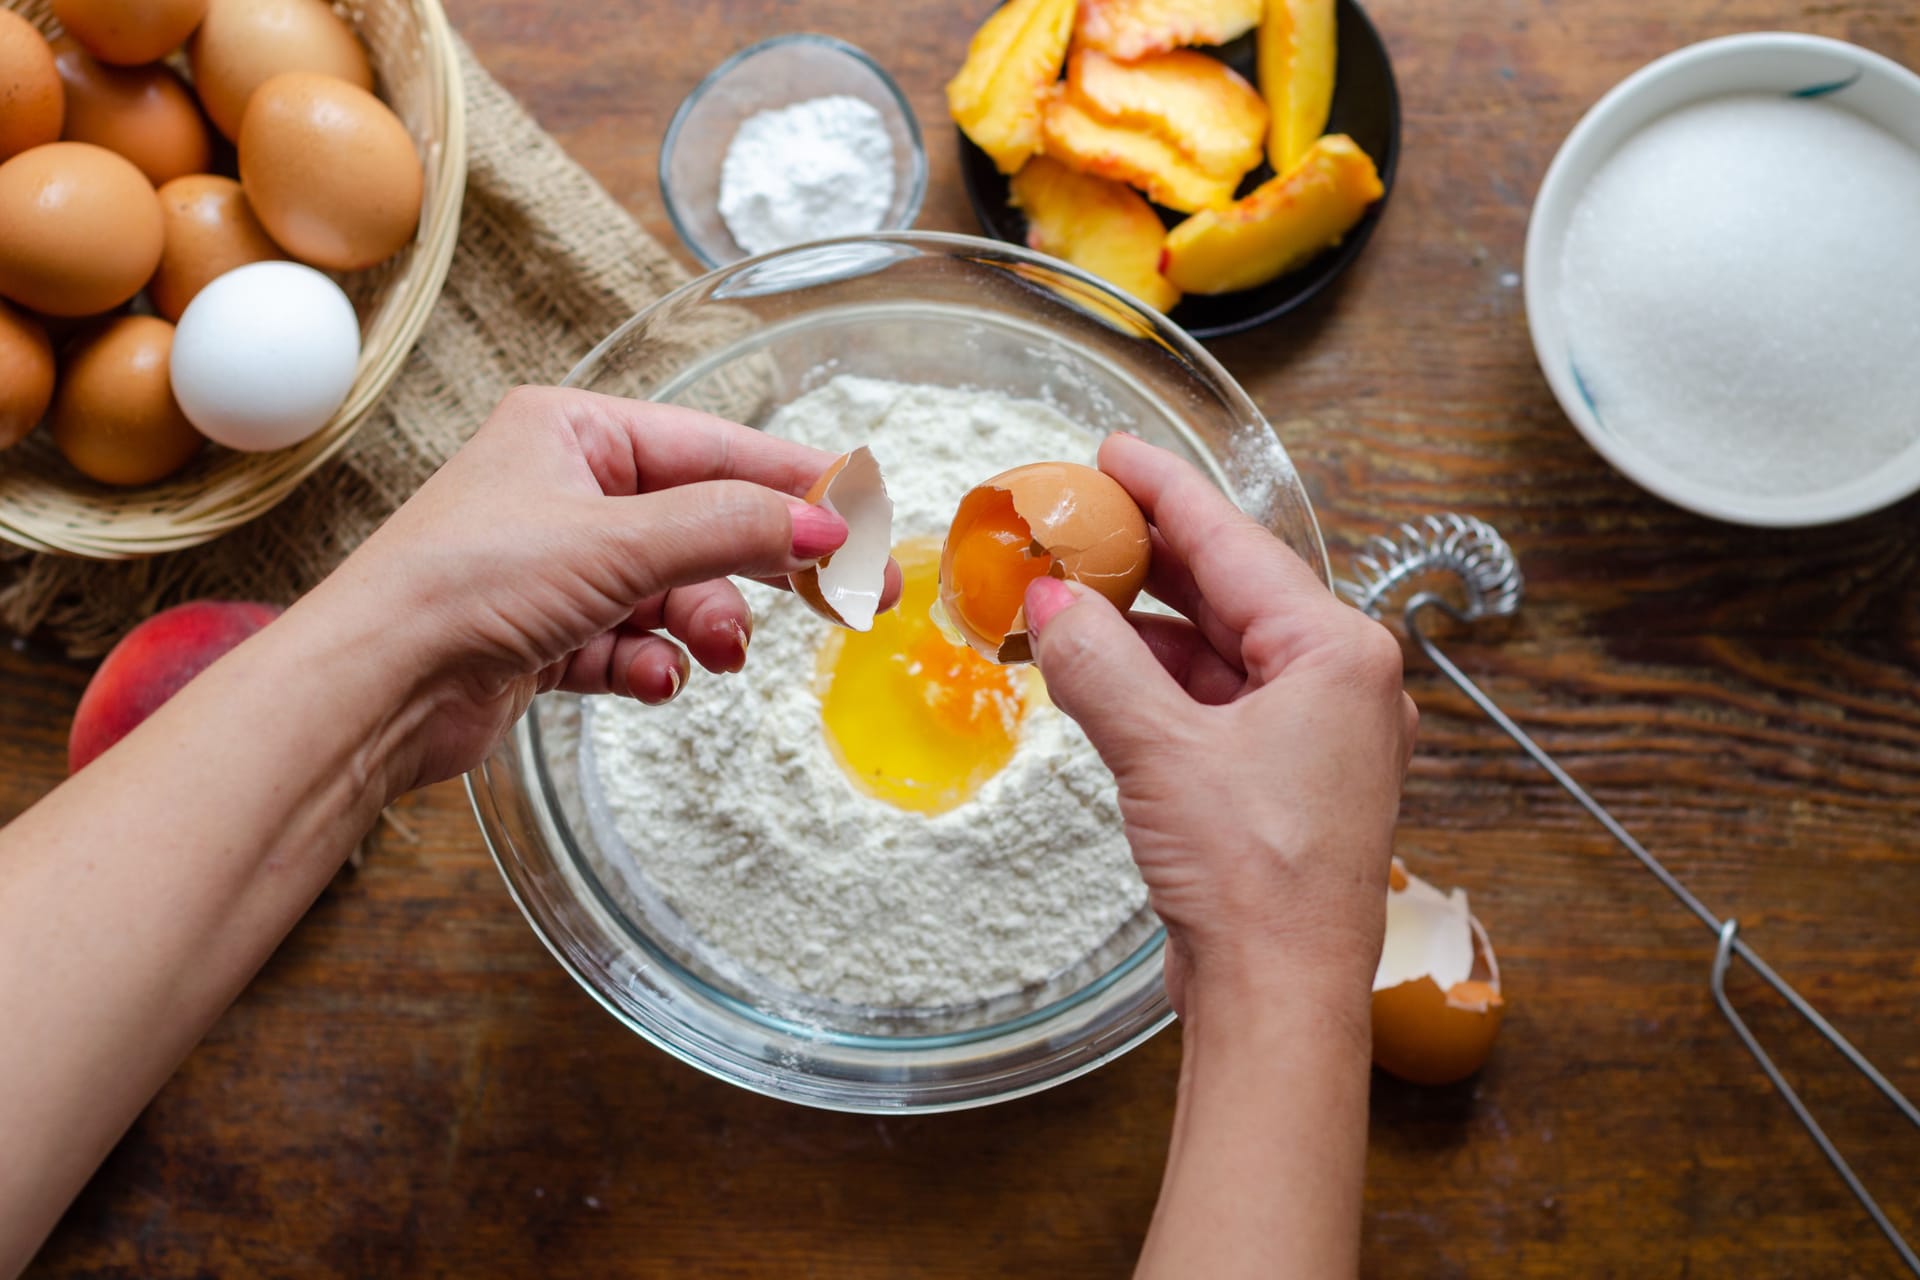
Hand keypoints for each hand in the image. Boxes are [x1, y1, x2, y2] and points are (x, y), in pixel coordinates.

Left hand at [306, 385, 898, 792]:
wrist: (369, 691)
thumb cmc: (465, 586)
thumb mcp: (618, 544)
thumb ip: (731, 528)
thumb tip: (825, 526)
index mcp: (574, 432)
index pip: (716, 448)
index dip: (796, 486)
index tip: (863, 521)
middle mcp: (565, 489)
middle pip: (703, 519)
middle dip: (767, 565)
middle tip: (849, 601)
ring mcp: (553, 564)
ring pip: (671, 589)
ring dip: (702, 623)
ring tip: (713, 654)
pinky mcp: (542, 635)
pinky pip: (628, 642)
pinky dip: (646, 663)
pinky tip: (646, 680)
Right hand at [1022, 433, 1415, 1022]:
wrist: (1281, 998)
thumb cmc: (1254, 877)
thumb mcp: (1161, 751)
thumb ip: (1099, 665)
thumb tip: (1049, 602)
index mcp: (1338, 654)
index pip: (1236, 545)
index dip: (1166, 491)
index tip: (1113, 452)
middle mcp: (1340, 684)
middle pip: (1231, 591)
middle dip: (1150, 557)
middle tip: (1080, 513)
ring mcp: (1315, 736)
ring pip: (1219, 651)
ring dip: (1145, 628)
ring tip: (1070, 593)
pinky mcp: (1283, 782)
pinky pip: (1214, 704)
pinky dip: (1157, 684)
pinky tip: (1100, 670)